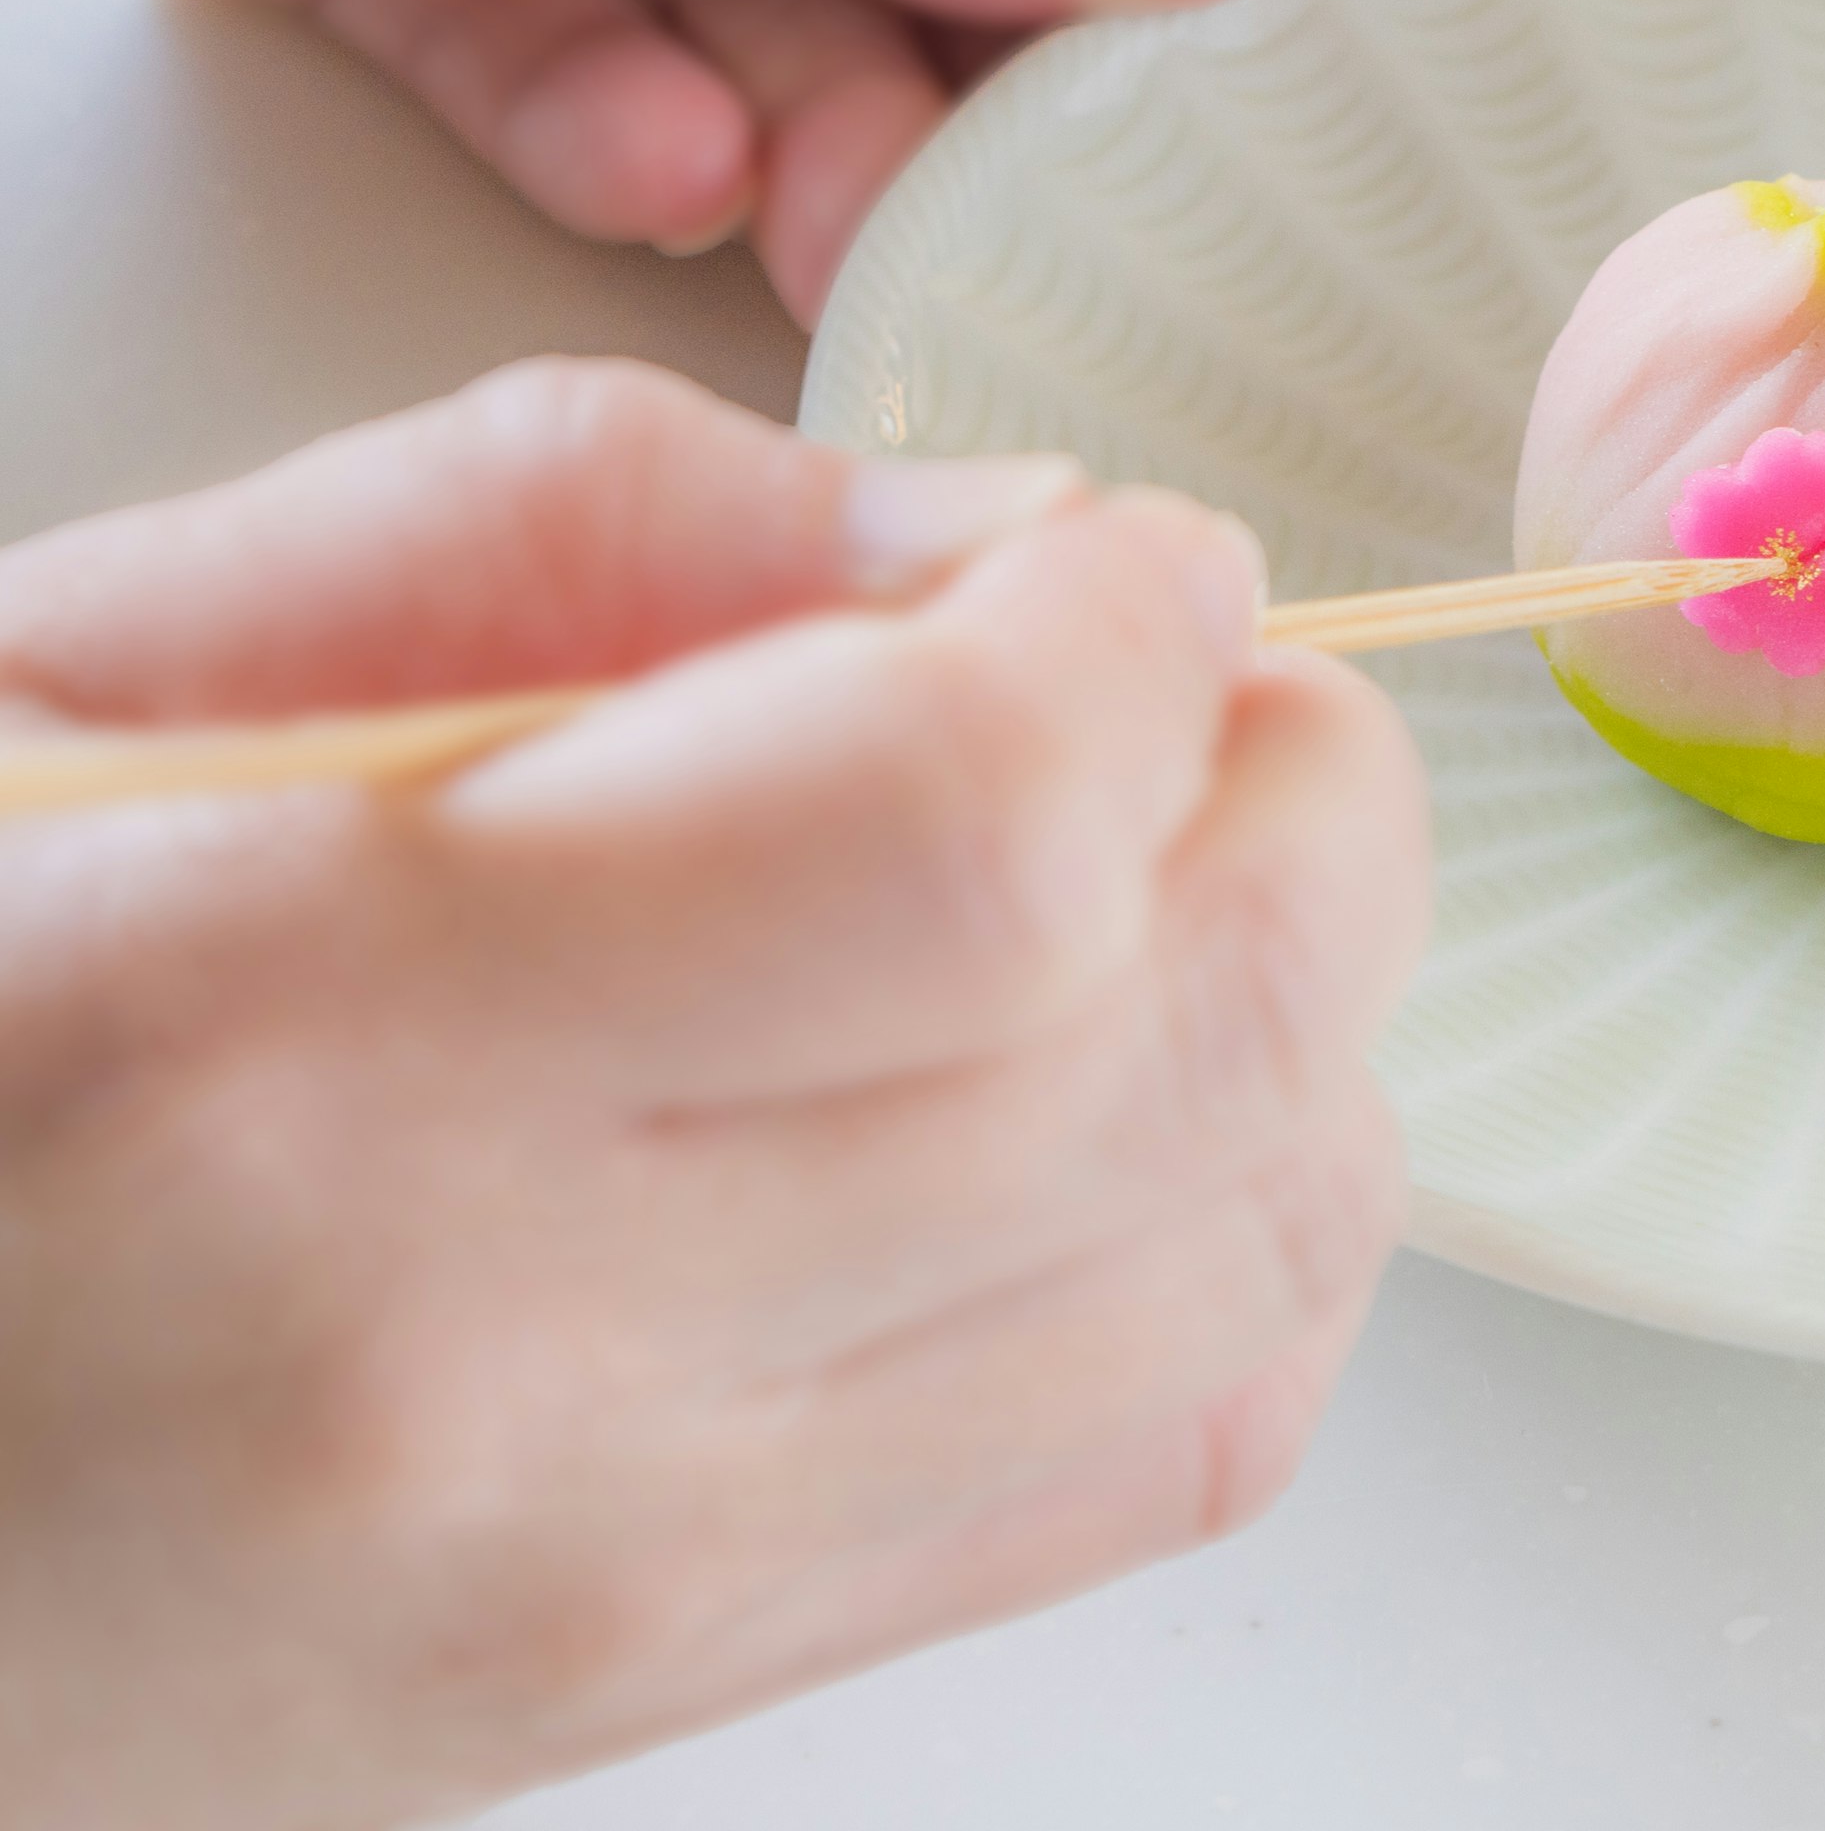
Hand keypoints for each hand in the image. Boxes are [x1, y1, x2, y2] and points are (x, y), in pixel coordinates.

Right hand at [0, 362, 1428, 1828]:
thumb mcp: (75, 671)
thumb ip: (565, 528)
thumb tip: (1011, 543)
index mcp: (305, 1028)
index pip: (982, 829)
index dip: (1141, 641)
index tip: (1128, 566)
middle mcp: (505, 1353)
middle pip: (1198, 1044)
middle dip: (1310, 801)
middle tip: (1214, 693)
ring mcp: (629, 1569)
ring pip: (1252, 1260)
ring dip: (1305, 1014)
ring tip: (1174, 882)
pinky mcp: (690, 1687)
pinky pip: (1176, 1456)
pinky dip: (1249, 1243)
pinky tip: (1139, 1108)